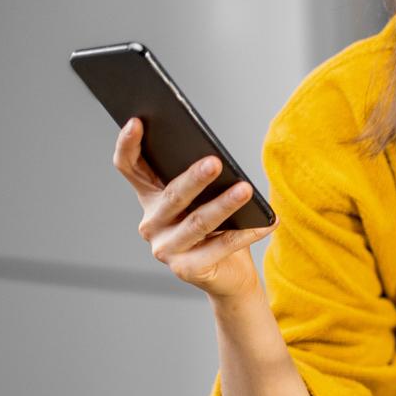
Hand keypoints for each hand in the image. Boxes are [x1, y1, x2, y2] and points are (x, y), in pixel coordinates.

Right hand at [112, 118, 272, 300]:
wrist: (230, 274)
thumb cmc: (219, 227)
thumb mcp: (206, 198)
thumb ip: (202, 179)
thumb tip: (217, 158)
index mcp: (150, 198)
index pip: (129, 167)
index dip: (128, 144)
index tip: (136, 121)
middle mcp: (151, 224)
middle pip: (172, 195)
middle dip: (194, 178)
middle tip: (215, 162)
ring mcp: (165, 249)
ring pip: (197, 222)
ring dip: (224, 205)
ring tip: (246, 189)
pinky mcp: (186, 269)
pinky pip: (221, 246)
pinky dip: (247, 233)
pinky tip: (267, 222)